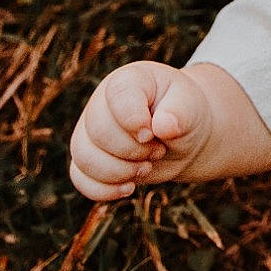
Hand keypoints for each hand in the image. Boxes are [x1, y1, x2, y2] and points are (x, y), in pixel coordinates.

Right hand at [69, 61, 212, 202]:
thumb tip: (164, 126)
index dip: (135, 121)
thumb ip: (180, 111)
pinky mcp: (89, 159)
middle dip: (132, 151)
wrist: (182, 137)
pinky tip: (129, 187)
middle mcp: (101, 103)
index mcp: (128, 80)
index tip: (155, 132)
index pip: (118, 96)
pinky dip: (103, 189)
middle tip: (158, 150)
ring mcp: (90, 131)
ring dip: (119, 172)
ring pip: (84, 158)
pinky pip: (80, 178)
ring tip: (146, 167)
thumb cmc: (185, 114)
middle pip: (98, 132)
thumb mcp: (191, 106)